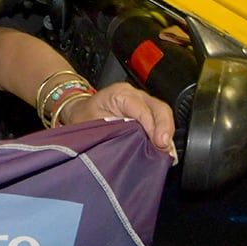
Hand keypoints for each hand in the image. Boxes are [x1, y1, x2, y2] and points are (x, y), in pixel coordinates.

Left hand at [62, 82, 176, 157]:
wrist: (80, 112)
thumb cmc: (84, 116)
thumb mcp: (93, 125)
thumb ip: (114, 133)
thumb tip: (135, 146)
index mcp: (120, 93)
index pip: (143, 109)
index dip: (152, 127)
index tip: (157, 143)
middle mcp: (135, 94)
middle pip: (159, 108)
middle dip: (165, 129)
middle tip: (165, 149)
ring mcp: (143, 101)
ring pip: (162, 114)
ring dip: (166, 134)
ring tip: (166, 152)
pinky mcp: (146, 111)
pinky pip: (159, 120)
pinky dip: (163, 135)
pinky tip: (163, 149)